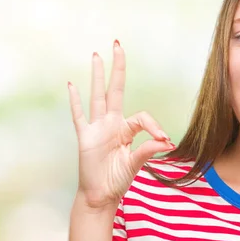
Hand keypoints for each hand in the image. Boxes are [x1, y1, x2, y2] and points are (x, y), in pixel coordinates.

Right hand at [68, 40, 173, 208]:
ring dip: (97, 76)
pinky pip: (78, 115)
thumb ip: (148, 150)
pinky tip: (72, 84)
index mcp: (126, 129)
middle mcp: (111, 124)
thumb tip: (167, 142)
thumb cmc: (117, 179)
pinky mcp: (84, 137)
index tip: (164, 140)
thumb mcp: (136, 164)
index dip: (154, 125)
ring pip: (96, 96)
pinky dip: (75, 101)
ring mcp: (96, 128)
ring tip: (97, 55)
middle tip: (118, 45)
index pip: (141, 117)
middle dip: (118, 69)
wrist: (100, 195)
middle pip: (115, 90)